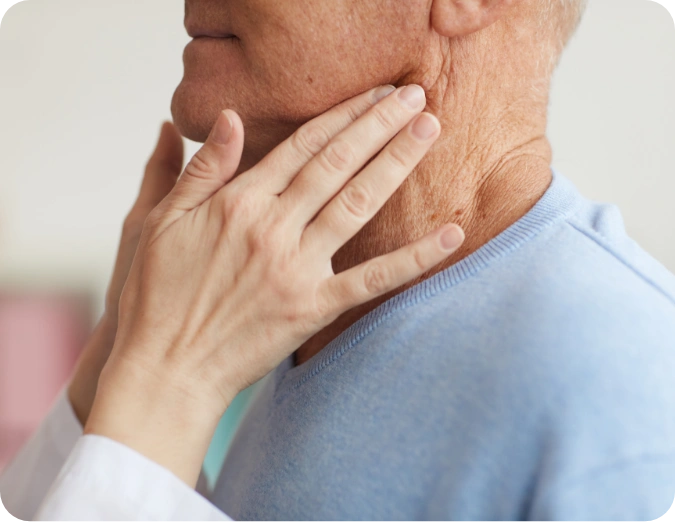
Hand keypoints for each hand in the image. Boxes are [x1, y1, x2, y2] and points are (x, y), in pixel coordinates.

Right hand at [85, 84, 464, 485]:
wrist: (166, 369)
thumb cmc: (154, 295)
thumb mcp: (158, 221)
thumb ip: (200, 169)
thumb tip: (232, 118)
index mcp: (237, 202)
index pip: (302, 145)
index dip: (343, 115)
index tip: (374, 94)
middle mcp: (272, 227)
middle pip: (337, 164)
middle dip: (379, 125)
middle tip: (415, 97)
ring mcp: (296, 268)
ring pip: (357, 204)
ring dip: (396, 163)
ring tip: (428, 131)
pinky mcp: (312, 308)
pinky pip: (372, 280)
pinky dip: (414, 258)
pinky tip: (451, 235)